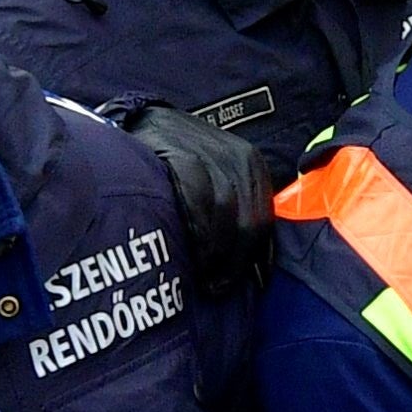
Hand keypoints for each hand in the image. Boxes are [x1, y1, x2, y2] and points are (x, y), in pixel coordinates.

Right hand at [118, 105, 276, 299]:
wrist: (148, 124)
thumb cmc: (185, 161)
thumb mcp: (219, 178)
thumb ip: (235, 212)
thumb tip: (253, 265)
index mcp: (254, 168)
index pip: (262, 221)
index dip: (252, 258)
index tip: (241, 284)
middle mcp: (240, 159)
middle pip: (247, 222)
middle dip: (234, 261)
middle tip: (217, 287)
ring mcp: (214, 155)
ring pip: (225, 213)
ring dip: (215, 251)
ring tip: (204, 277)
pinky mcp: (185, 154)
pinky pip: (197, 199)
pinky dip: (196, 229)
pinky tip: (189, 248)